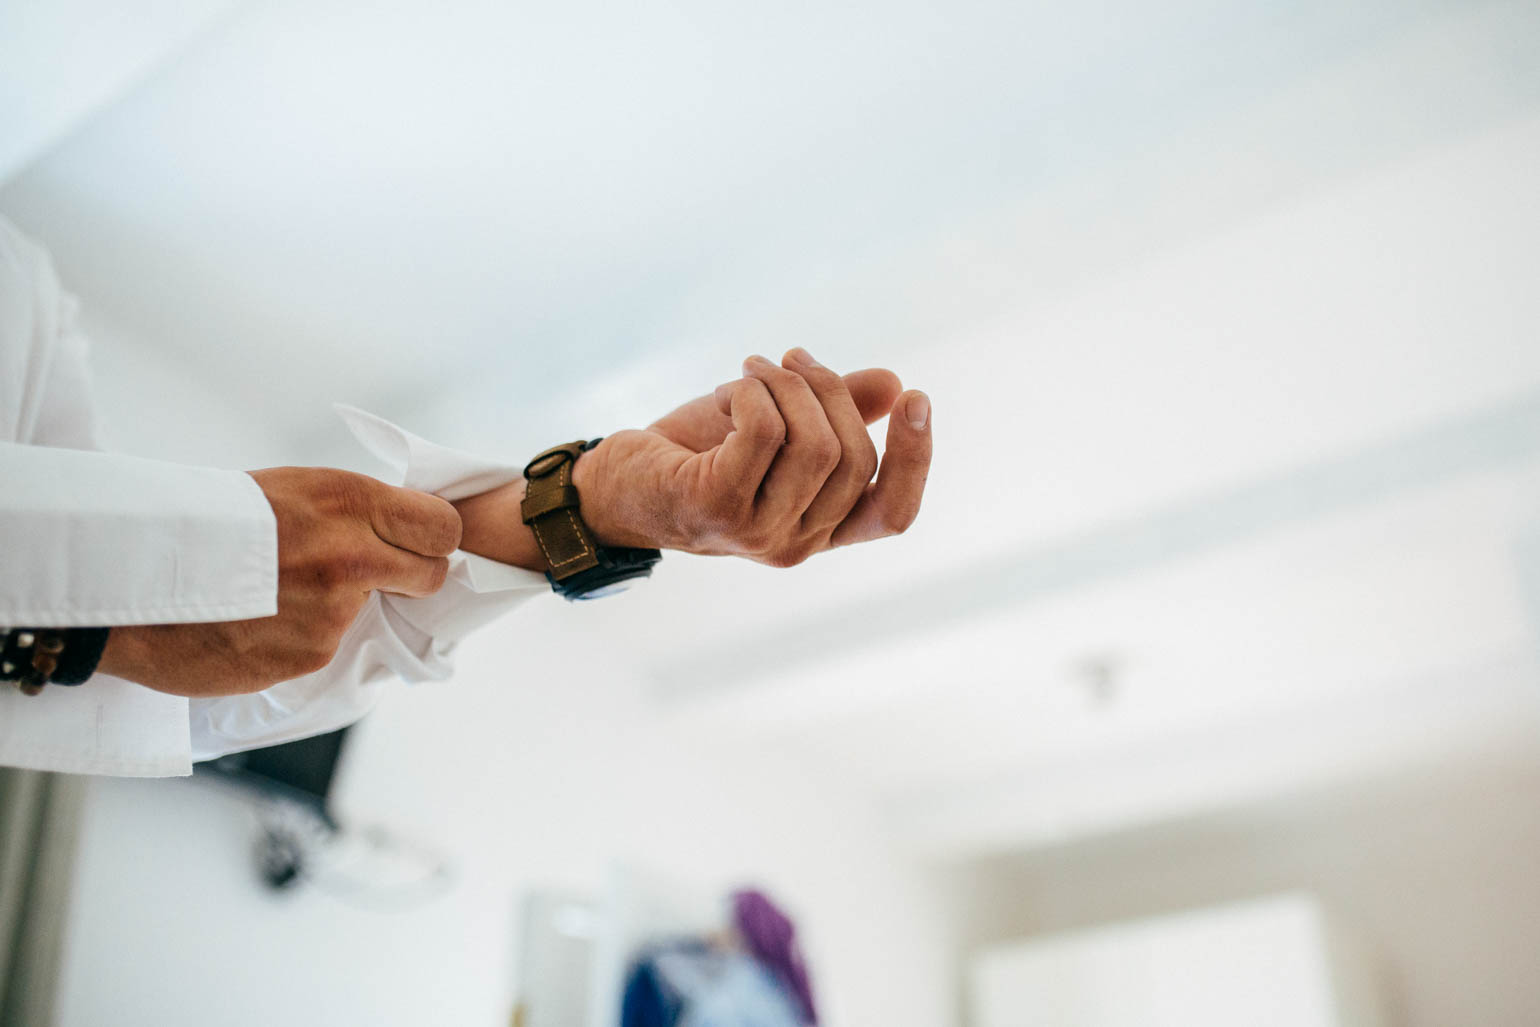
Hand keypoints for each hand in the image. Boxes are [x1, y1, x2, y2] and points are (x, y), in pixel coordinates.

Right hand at [99, 467, 460, 696]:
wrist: (131, 580)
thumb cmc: (206, 524)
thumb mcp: (288, 491)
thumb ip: (350, 513)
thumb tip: (397, 531)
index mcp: (349, 500)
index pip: (443, 527)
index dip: (432, 538)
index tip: (418, 543)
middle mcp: (352, 555)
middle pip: (432, 573)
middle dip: (409, 576)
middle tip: (371, 573)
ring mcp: (334, 611)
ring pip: (374, 612)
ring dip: (341, 607)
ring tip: (280, 593)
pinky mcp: (312, 655)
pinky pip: (328, 644)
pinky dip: (302, 636)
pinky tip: (258, 621)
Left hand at [571, 348, 931, 566]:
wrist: (611, 487)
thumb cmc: (695, 456)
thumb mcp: (774, 427)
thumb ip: (834, 411)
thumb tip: (892, 385)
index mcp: (818, 531)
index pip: (892, 514)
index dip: (915, 458)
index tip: (915, 397)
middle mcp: (794, 544)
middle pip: (852, 458)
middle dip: (829, 391)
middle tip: (791, 359)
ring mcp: (756, 532)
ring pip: (813, 444)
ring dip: (786, 385)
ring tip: (754, 368)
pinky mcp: (717, 506)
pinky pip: (763, 432)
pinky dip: (755, 393)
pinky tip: (735, 385)